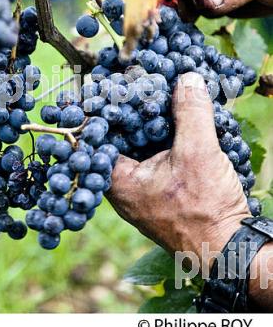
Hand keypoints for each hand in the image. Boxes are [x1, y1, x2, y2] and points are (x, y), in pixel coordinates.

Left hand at [107, 72, 249, 270]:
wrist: (229, 248)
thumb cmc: (206, 209)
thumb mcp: (199, 152)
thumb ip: (191, 112)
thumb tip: (187, 78)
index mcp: (118, 181)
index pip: (96, 138)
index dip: (102, 109)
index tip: (109, 86)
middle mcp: (123, 190)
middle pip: (116, 142)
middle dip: (127, 115)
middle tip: (136, 88)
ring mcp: (142, 195)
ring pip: (136, 152)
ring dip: (146, 128)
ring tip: (156, 101)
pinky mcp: (160, 196)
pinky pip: (152, 162)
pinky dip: (160, 143)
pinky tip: (175, 127)